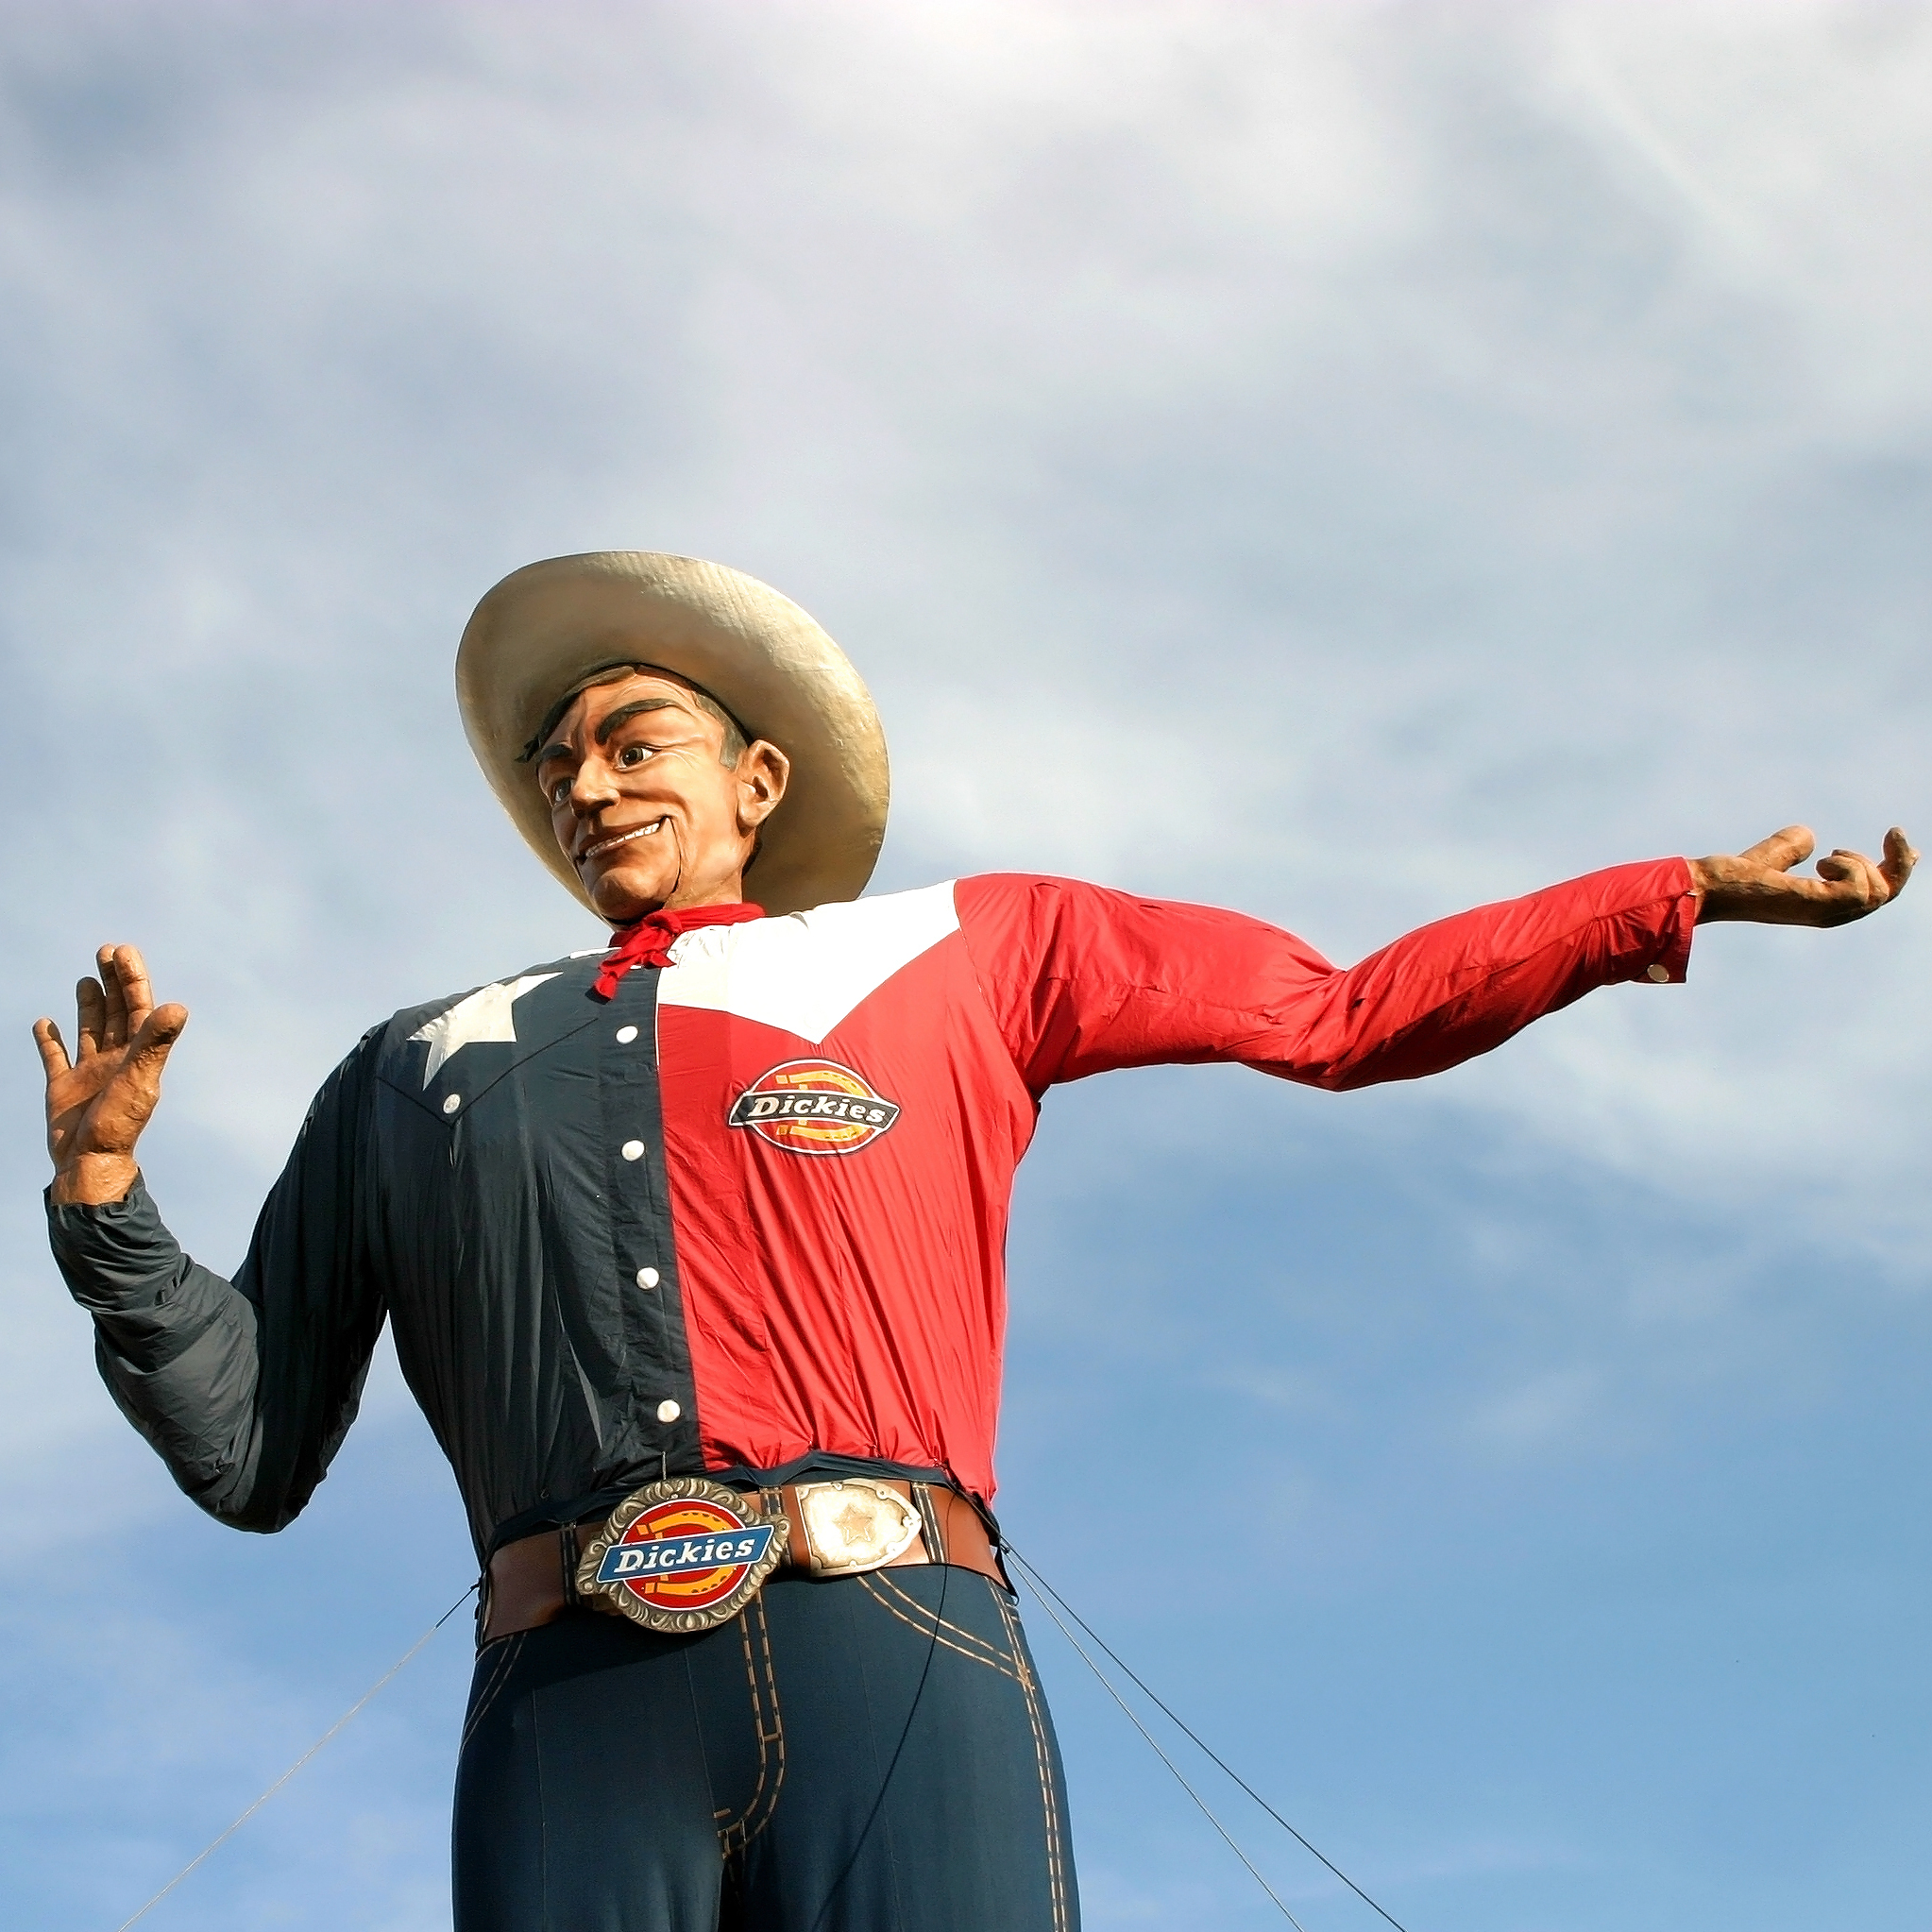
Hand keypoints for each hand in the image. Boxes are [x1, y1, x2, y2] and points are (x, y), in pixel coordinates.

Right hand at [33, 945, 188, 1205]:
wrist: (89, 1163)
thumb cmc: (118, 1124)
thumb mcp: (139, 1079)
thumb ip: (155, 1043)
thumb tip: (178, 1007)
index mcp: (136, 1054)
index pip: (138, 1008)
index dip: (132, 979)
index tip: (122, 951)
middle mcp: (115, 1059)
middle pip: (116, 1012)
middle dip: (112, 982)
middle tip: (106, 951)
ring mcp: (88, 1073)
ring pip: (90, 1030)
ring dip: (90, 1005)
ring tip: (86, 980)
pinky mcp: (63, 1088)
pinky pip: (55, 1058)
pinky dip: (50, 1041)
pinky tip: (45, 1023)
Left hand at [1690, 825, 1915, 925]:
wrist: (1706, 888)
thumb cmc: (1731, 878)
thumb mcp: (1772, 856)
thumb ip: (1790, 847)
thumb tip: (1809, 836)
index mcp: (1822, 904)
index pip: (1874, 894)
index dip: (1895, 868)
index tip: (1896, 837)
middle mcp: (1828, 914)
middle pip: (1887, 894)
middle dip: (1900, 864)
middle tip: (1893, 833)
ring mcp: (1824, 911)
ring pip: (1880, 890)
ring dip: (1863, 862)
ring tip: (1829, 856)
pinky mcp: (1816, 904)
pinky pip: (1860, 888)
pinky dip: (1851, 865)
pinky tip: (1825, 859)